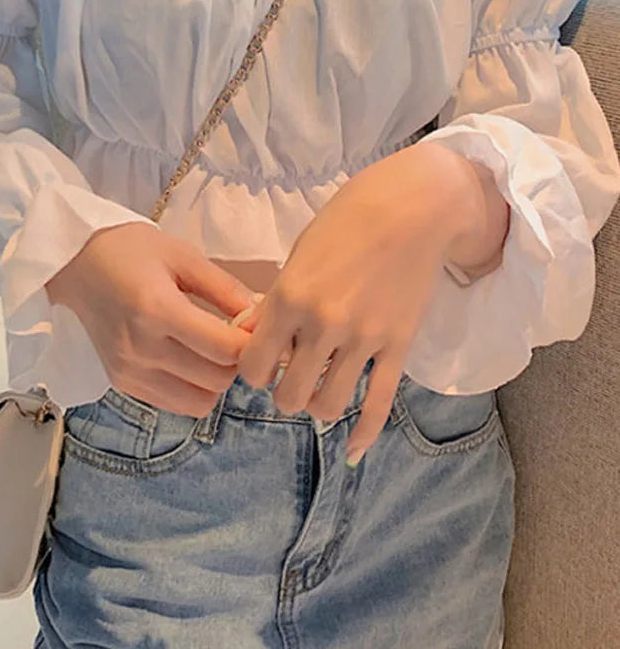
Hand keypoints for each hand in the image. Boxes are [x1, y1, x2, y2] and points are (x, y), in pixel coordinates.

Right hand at [45, 222, 258, 416]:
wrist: (75, 264)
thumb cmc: (130, 250)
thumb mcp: (182, 256)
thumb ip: (224, 288)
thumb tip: (260, 316)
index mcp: (158, 311)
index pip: (225, 350)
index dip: (250, 341)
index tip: (252, 324)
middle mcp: (142, 349)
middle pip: (216, 380)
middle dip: (236, 361)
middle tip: (234, 335)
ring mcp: (129, 372)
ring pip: (198, 402)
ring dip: (215, 381)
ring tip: (211, 350)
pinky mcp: (122, 384)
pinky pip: (174, 404)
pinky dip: (192, 389)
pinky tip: (189, 360)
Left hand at [236, 145, 469, 462]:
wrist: (413, 207)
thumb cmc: (347, 221)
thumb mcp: (299, 253)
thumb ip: (274, 300)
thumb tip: (246, 335)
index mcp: (290, 297)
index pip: (253, 366)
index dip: (252, 372)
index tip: (261, 363)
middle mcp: (323, 324)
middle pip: (289, 396)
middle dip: (284, 393)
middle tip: (291, 375)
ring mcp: (364, 339)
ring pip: (329, 405)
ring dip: (318, 404)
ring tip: (320, 388)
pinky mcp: (398, 346)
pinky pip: (378, 404)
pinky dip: (364, 434)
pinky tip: (353, 451)